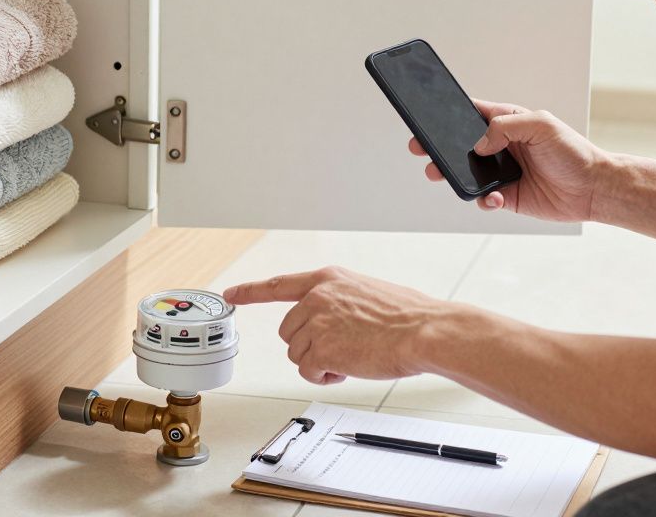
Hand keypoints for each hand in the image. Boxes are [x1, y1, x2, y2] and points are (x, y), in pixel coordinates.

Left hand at [223, 266, 448, 384]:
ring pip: (297, 354)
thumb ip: (341, 302)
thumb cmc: (406, 316)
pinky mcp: (320, 349)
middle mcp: (317, 298)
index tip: (231, 294)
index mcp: (328, 280)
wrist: (423, 331)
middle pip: (289, 332)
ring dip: (321, 362)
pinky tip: (348, 368)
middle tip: (343, 348)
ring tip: (353, 356)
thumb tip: (333, 322)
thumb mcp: (367, 292)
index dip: (251, 291)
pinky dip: (325, 376)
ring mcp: (316, 323)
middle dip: (310, 345)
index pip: (279, 284)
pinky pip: (308, 372)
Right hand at [410, 99, 607, 222]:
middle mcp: (501, 146)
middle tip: (421, 149)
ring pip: (466, 173)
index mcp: (508, 122)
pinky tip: (495, 198)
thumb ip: (506, 127)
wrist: (593, 188)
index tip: (427, 117)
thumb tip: (479, 144)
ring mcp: (502, 172)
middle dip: (438, 147)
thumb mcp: (541, 125)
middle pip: (460, 145)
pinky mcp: (507, 196)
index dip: (448, 114)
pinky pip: (483, 198)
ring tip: (440, 174)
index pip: (471, 114)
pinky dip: (483, 200)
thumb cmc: (573, 151)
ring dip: (451, 175)